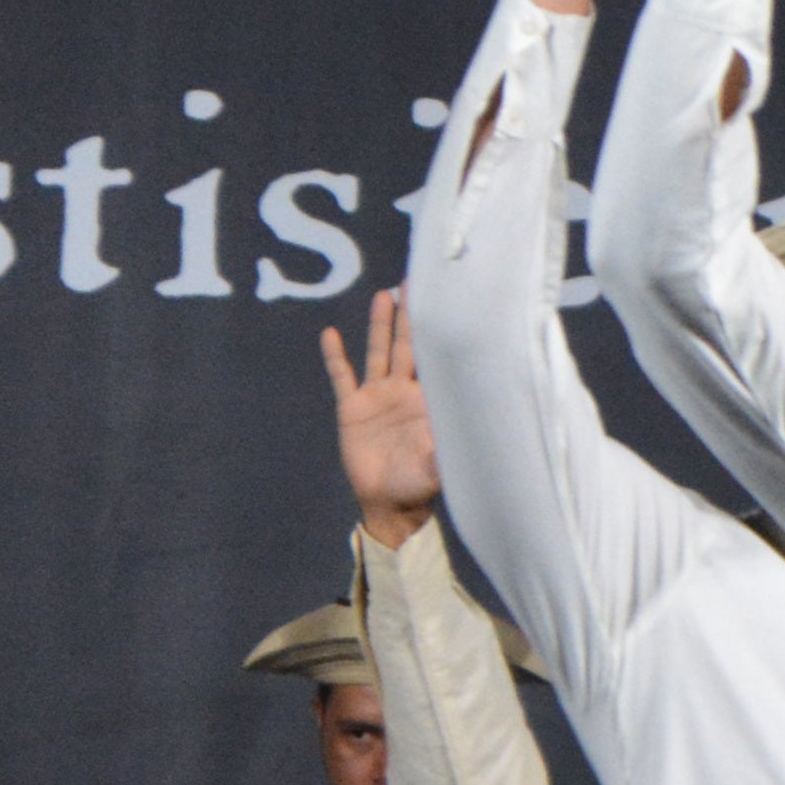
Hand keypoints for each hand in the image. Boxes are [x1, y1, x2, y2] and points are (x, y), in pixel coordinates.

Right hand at [325, 289, 437, 543]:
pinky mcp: (352, 408)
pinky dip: (336, 357)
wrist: (388, 502)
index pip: (437, 362)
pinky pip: (342, 377)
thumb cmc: (418, 486)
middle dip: (412, 316)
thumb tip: (453, 445)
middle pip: (408, 346)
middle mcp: (403, 392)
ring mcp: (377, 397)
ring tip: (384, 296)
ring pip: (378, 352)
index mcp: (428, 402)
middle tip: (417, 282)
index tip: (449, 305)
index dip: (441, 336)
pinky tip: (331, 334)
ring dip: (380, 325)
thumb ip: (442, 455)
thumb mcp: (436, 470)